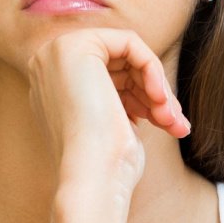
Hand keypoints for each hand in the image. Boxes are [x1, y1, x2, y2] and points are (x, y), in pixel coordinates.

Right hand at [26, 28, 190, 198]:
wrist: (93, 179)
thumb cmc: (108, 164)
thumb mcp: (115, 122)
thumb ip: (120, 97)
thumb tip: (152, 86)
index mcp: (53, 86)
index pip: (111, 76)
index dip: (142, 96)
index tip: (165, 121)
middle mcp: (47, 65)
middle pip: (121, 63)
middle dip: (154, 92)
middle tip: (176, 122)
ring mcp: (56, 53)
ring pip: (130, 54)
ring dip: (158, 88)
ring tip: (173, 120)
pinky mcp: (75, 46)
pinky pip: (131, 43)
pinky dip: (153, 69)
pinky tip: (161, 99)